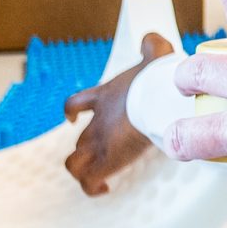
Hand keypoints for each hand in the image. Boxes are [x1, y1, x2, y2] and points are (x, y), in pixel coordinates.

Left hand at [62, 32, 173, 195]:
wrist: (155, 100)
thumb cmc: (155, 78)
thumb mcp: (155, 56)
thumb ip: (153, 46)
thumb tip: (154, 38)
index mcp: (103, 98)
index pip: (75, 104)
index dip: (71, 111)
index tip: (71, 118)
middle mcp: (97, 123)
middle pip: (80, 139)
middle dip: (89, 147)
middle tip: (109, 154)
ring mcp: (98, 144)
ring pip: (73, 164)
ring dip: (82, 170)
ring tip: (99, 178)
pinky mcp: (105, 162)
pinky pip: (88, 182)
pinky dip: (92, 187)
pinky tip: (104, 189)